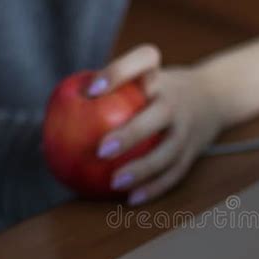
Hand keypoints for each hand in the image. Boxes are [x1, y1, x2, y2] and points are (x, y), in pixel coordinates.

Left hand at [89, 45, 224, 204]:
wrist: (214, 97)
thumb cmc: (156, 91)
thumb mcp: (140, 81)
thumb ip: (100, 100)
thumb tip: (44, 136)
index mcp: (158, 76)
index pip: (144, 60)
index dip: (119, 71)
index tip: (92, 89)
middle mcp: (176, 99)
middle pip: (159, 114)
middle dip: (132, 132)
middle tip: (102, 149)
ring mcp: (187, 127)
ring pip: (169, 151)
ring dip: (144, 168)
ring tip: (116, 181)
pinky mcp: (193, 151)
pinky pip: (175, 173)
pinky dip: (155, 187)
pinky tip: (131, 199)